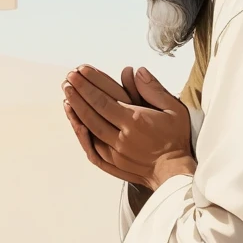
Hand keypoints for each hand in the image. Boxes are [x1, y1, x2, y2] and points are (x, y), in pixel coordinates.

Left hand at [62, 65, 195, 190]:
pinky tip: (76, 123)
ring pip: (89, 130)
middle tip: (68, 79)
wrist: (175, 171)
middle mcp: (122, 137)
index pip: (104, 101)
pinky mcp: (112, 164)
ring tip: (67, 96)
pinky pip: (91, 148)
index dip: (88, 86)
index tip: (78, 72)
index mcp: (135, 121)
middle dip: (78, 94)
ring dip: (75, 112)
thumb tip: (138, 72)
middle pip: (92, 113)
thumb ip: (154, 90)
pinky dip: (81, 135)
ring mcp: (114, 152)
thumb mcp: (174, 110)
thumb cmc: (175, 139)